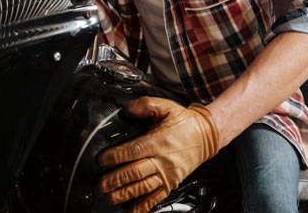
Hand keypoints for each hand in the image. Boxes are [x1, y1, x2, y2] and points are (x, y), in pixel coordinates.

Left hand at [97, 98, 218, 212]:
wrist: (206, 135)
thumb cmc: (184, 122)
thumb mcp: (165, 106)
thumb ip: (145, 105)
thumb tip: (126, 109)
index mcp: (158, 141)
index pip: (132, 151)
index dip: (115, 157)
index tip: (101, 160)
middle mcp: (162, 160)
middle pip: (135, 172)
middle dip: (115, 180)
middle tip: (101, 184)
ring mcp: (167, 174)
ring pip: (143, 187)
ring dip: (125, 194)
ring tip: (110, 197)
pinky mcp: (172, 183)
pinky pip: (157, 197)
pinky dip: (144, 206)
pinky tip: (132, 210)